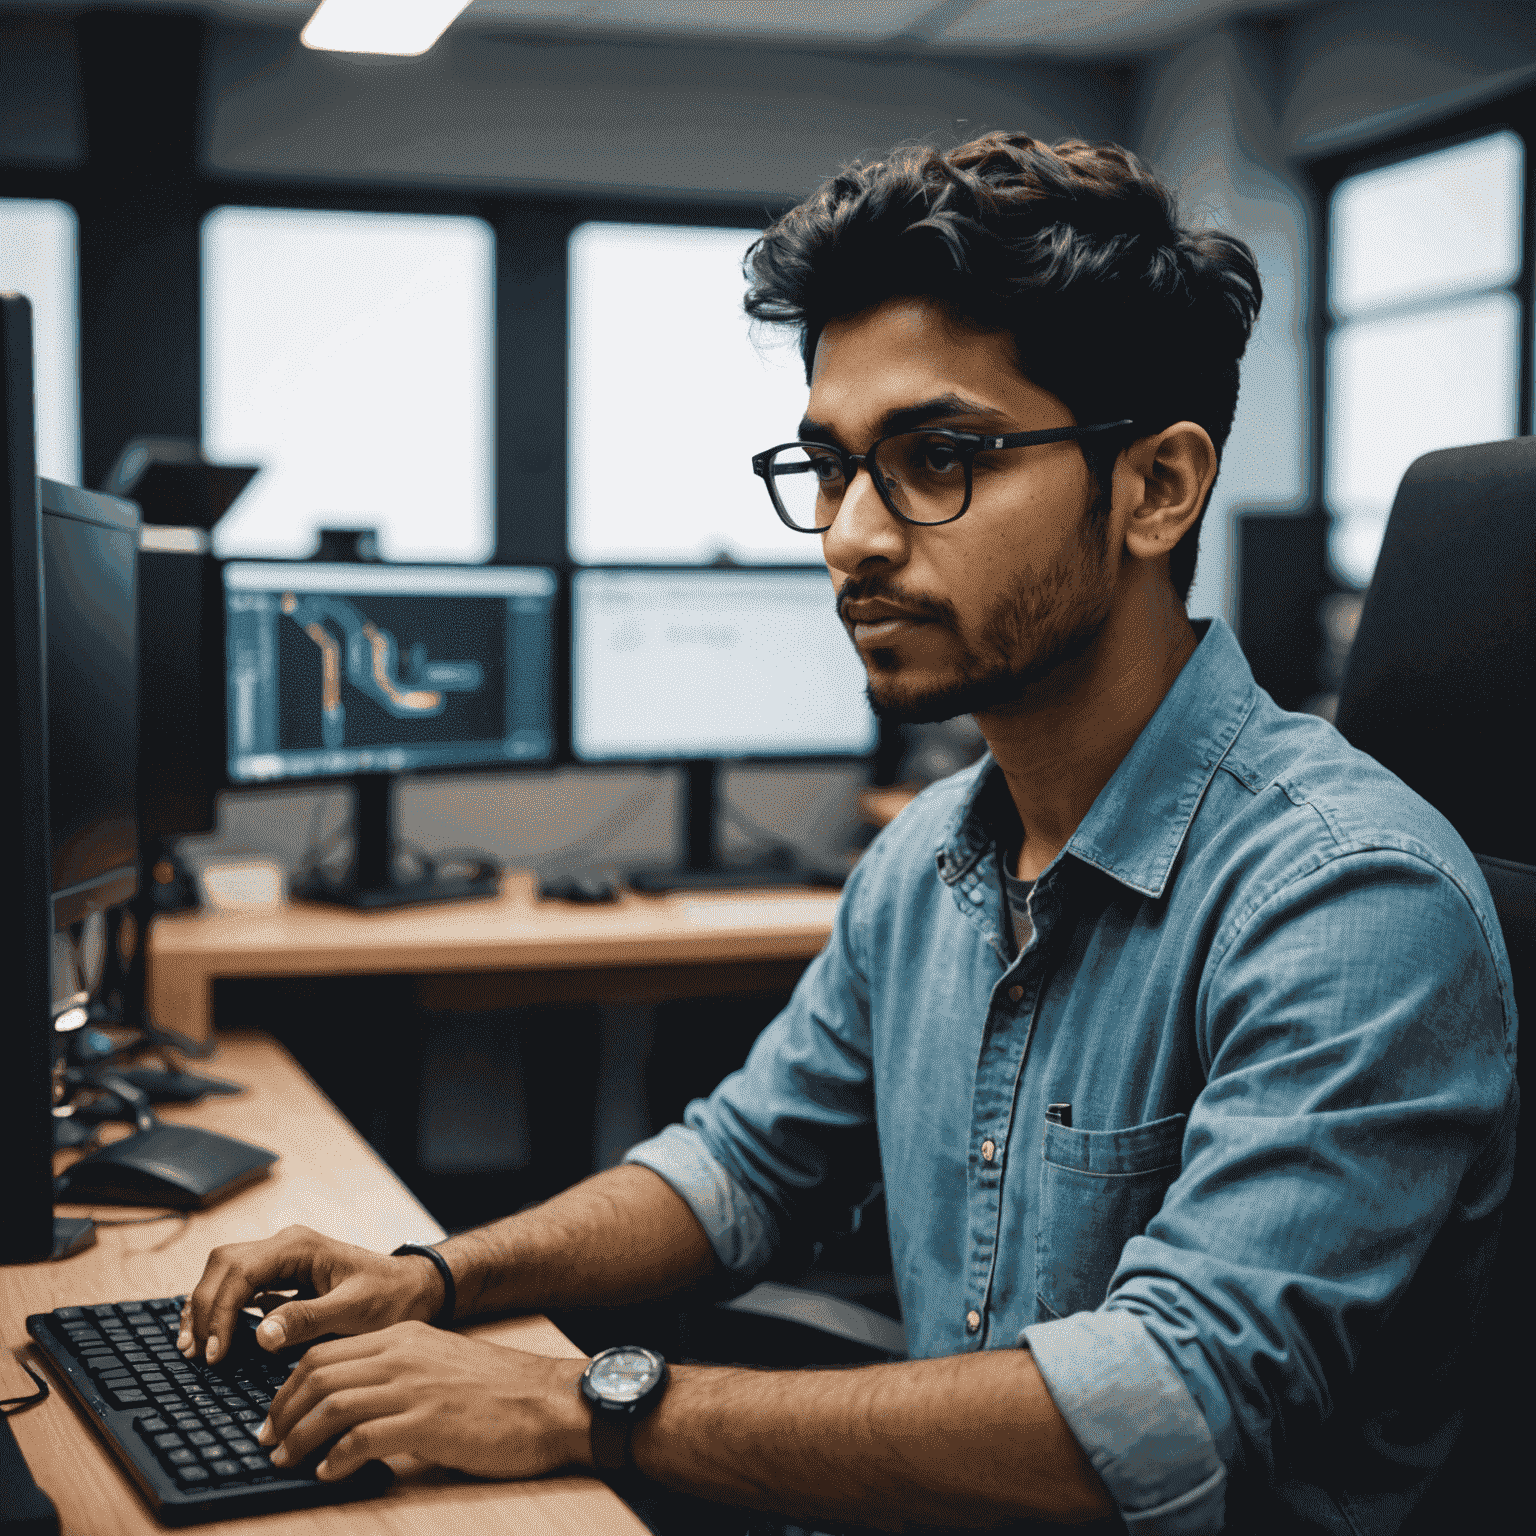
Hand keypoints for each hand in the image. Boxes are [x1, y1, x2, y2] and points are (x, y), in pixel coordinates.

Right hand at [181, 1225, 444, 1363]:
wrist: (413, 1290)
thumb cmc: (390, 1298)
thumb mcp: (354, 1312)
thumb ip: (308, 1320)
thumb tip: (261, 1336)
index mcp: (300, 1246)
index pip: (242, 1272)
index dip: (223, 1312)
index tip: (217, 1353)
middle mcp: (286, 1245)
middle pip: (225, 1265)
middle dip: (205, 1307)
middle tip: (197, 1353)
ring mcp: (282, 1258)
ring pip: (225, 1272)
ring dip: (206, 1305)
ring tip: (192, 1347)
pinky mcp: (281, 1276)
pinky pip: (238, 1285)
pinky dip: (220, 1307)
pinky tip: (212, 1334)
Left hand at [256, 1322, 590, 1481]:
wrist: (549, 1401)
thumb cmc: (499, 1391)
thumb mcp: (441, 1365)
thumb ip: (400, 1373)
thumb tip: (353, 1406)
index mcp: (403, 1337)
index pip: (325, 1353)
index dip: (289, 1388)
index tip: (276, 1415)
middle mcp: (402, 1355)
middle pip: (319, 1376)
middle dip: (283, 1412)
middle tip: (269, 1441)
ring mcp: (414, 1387)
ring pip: (333, 1405)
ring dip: (300, 1437)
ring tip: (286, 1461)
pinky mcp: (428, 1422)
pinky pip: (363, 1438)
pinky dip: (337, 1459)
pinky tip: (329, 1473)